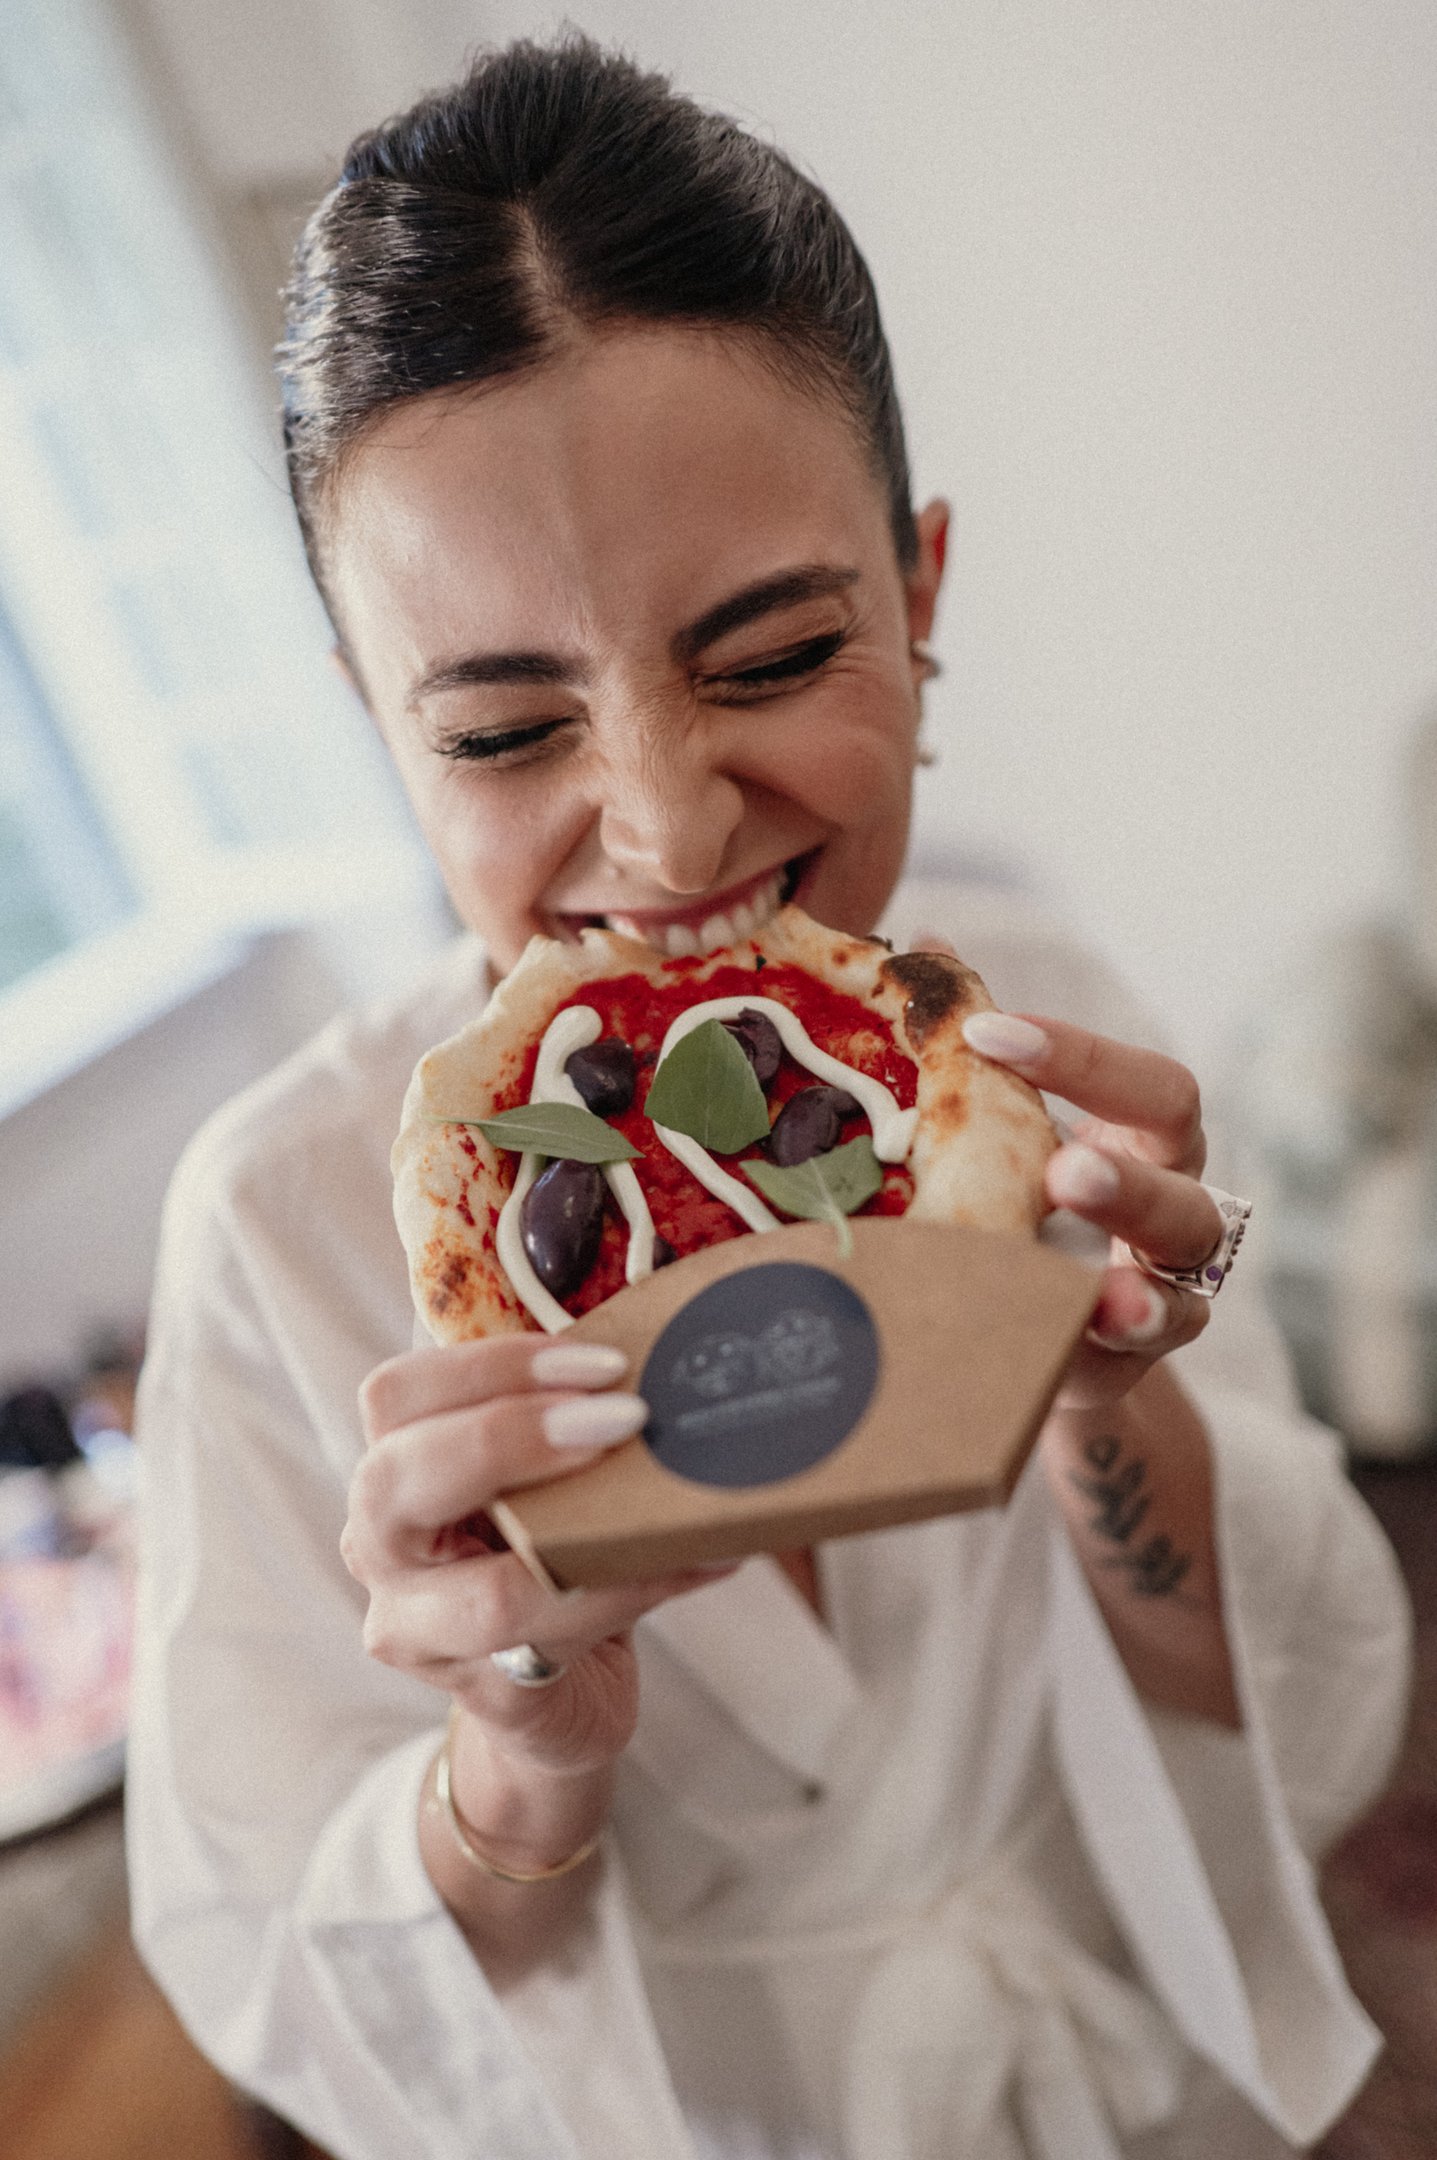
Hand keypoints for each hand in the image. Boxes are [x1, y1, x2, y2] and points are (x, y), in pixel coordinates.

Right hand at [342, 1338, 732, 1778]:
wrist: (557, 1700)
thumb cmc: (545, 1562)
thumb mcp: (539, 1481)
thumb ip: (563, 1419)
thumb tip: (664, 1354)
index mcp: (393, 1472)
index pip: (395, 1396)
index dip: (493, 1368)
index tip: (602, 1363)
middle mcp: (381, 1552)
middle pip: (392, 1480)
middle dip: (510, 1437)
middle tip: (624, 1417)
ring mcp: (422, 1634)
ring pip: (485, 1592)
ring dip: (595, 1540)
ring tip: (675, 1503)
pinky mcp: (490, 1697)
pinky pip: (558, 1642)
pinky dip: (635, 1592)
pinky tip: (700, 1560)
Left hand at [959, 1006, 1220, 1410]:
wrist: (1032, 1333)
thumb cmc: (1026, 1202)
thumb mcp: (1007, 1133)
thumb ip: (976, 1052)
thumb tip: (922, 943)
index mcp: (1145, 1138)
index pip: (1145, 1086)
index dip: (1078, 1055)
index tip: (988, 1032)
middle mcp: (1174, 1206)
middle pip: (1179, 1180)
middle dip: (1124, 1176)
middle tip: (1065, 1168)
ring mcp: (1167, 1290)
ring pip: (1178, 1275)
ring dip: (1133, 1280)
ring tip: (1101, 1286)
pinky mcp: (1132, 1362)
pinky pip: (1137, 1356)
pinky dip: (1112, 1345)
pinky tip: (1091, 1336)